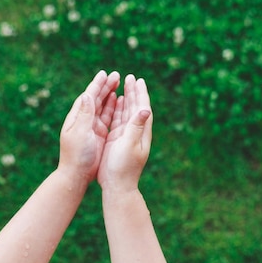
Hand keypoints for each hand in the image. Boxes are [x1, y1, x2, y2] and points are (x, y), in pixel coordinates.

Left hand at [58, 70, 119, 183]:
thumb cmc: (77, 155)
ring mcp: (91, 127)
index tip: (104, 74)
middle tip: (117, 75)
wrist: (77, 175)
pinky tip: (119, 101)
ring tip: (118, 83)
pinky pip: (107, 117)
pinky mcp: (99, 135)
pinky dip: (113, 107)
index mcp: (78, 118)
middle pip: (96, 99)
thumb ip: (85, 114)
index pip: (88, 97)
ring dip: (110, 94)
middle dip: (106, 86)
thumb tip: (86, 94)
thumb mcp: (81, 133)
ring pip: (102, 106)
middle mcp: (84, 120)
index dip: (97, 85)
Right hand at [97, 75, 152, 189]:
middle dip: (134, 92)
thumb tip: (146, 109)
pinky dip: (118, 108)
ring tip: (124, 84)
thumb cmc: (123, 168)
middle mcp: (136, 132)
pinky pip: (119, 119)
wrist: (117, 186)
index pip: (143, 108)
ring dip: (126, 98)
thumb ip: (136, 127)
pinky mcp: (117, 140)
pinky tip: (115, 102)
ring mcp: (127, 136)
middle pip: (136, 107)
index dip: (141, 94)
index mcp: (141, 132)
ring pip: (127, 112)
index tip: (138, 80)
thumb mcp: (129, 146)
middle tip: (130, 77)